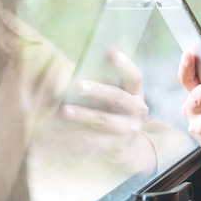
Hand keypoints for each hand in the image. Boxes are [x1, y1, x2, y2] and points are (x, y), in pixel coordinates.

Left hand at [58, 50, 154, 171]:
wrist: (131, 149)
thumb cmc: (117, 114)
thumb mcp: (120, 98)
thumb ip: (107, 84)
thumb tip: (80, 65)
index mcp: (136, 93)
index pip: (134, 77)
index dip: (124, 65)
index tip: (110, 51)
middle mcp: (137, 110)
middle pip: (117, 98)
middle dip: (97, 91)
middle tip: (77, 85)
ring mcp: (128, 130)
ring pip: (104, 121)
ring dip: (83, 115)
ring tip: (64, 111)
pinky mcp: (117, 147)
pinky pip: (96, 141)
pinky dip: (78, 135)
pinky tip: (63, 131)